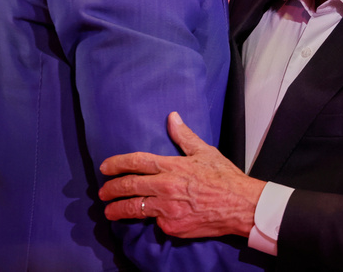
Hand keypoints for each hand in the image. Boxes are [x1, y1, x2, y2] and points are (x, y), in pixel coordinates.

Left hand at [98, 112, 265, 238]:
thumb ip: (184, 135)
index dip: (116, 163)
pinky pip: (156, 222)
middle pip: (129, 186)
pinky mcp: (173, 226)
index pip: (136, 162)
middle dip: (111, 189)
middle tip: (102, 192)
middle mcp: (165, 187)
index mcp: (172, 166)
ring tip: (109, 211)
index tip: (104, 167)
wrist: (240, 206)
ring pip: (135, 208)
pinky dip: (151, 219)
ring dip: (118, 209)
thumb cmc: (224, 177)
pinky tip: (148, 218)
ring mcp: (167, 209)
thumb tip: (172, 117)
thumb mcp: (204, 151)